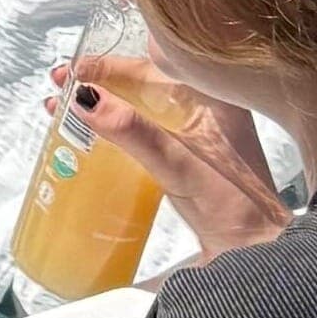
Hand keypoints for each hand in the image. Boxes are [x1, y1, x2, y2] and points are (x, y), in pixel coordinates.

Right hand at [67, 61, 292, 258]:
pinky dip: (114, 126)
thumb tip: (85, 99)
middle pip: (141, 83)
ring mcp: (195, 132)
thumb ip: (134, 133)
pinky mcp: (185, 155)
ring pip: (139, 105)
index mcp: (214, 95)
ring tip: (63, 107)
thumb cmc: (233, 207)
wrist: (256, 252)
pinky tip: (89, 133)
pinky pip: (143, 129)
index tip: (72, 71)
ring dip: (101, 104)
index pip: (153, 65)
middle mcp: (205, 106)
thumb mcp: (179, 166)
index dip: (109, 65)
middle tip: (60, 86)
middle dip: (97, 83)